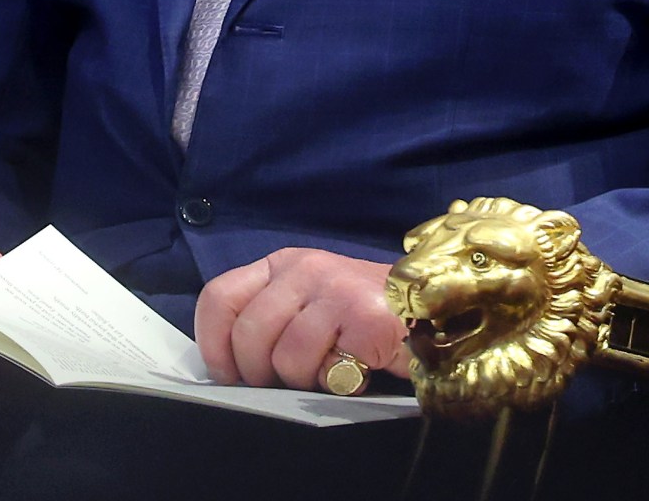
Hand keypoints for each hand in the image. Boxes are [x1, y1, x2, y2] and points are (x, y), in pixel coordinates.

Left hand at [195, 247, 409, 390]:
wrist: (434, 308)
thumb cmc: (360, 314)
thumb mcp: (305, 303)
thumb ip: (267, 319)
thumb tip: (226, 366)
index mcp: (281, 264)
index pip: (220, 297)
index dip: (213, 344)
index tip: (224, 374)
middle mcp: (306, 269)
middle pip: (249, 334)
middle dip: (258, 373)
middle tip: (283, 384)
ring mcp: (338, 291)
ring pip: (287, 358)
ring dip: (304, 381)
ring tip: (328, 372)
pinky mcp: (368, 319)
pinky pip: (329, 370)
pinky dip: (339, 383)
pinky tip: (356, 369)